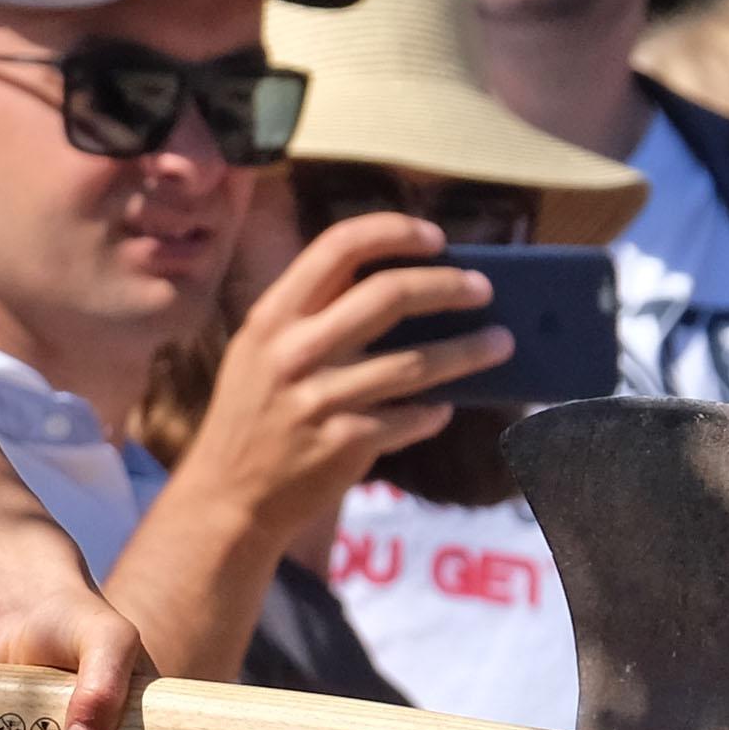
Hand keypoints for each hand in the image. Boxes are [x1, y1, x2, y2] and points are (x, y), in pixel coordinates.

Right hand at [183, 210, 506, 546]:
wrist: (227, 496)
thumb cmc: (253, 415)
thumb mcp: (260, 352)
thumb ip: (312, 316)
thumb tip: (404, 286)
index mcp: (272, 317)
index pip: (337, 247)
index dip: (393, 233)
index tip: (436, 238)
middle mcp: (293, 351)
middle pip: (388, 296)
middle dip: (447, 286)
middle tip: (483, 289)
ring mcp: (320, 399)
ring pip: (415, 363)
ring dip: (468, 351)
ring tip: (501, 343)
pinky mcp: (345, 443)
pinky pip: (411, 418)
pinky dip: (434, 411)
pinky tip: (444, 408)